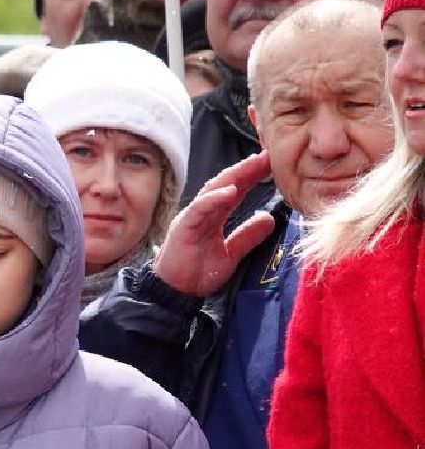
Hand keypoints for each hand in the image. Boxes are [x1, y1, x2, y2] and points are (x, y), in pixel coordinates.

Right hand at [152, 152, 276, 297]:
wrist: (175, 293)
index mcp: (212, 217)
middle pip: (226, 185)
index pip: (234, 191)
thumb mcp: (231, 253)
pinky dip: (214, 198)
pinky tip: (231, 190)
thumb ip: (248, 236)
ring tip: (254, 164)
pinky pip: (199, 209)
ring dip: (234, 176)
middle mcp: (202, 213)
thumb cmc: (196, 274)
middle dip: (247, 169)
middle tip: (268, 155)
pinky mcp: (183, 227)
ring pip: (213, 191)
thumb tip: (269, 218)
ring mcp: (191, 218)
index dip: (252, 176)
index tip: (272, 164)